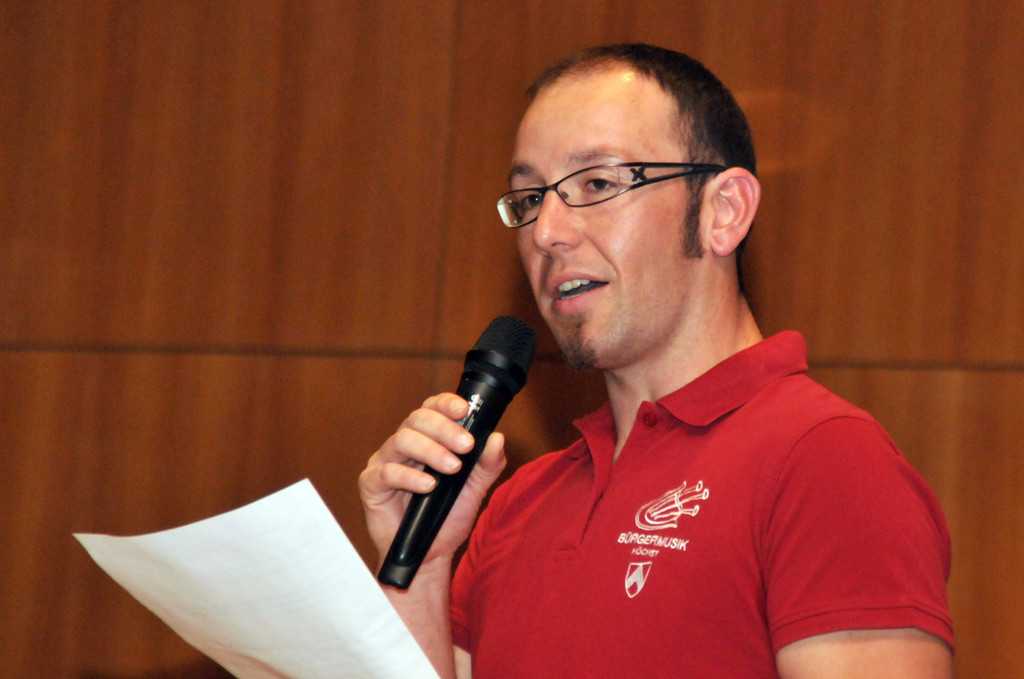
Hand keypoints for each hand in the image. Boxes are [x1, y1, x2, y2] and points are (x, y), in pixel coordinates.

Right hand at [359, 393, 506, 569]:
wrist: (430, 554)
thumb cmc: (447, 517)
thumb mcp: (475, 489)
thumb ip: (487, 464)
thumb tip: (497, 438)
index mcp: (426, 439)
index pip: (431, 409)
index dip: (445, 404)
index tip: (464, 409)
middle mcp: (403, 445)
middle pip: (417, 419)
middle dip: (445, 429)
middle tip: (466, 446)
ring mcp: (384, 462)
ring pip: (402, 439)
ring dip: (431, 451)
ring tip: (452, 468)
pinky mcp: (371, 484)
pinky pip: (386, 472)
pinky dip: (409, 477)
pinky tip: (428, 487)